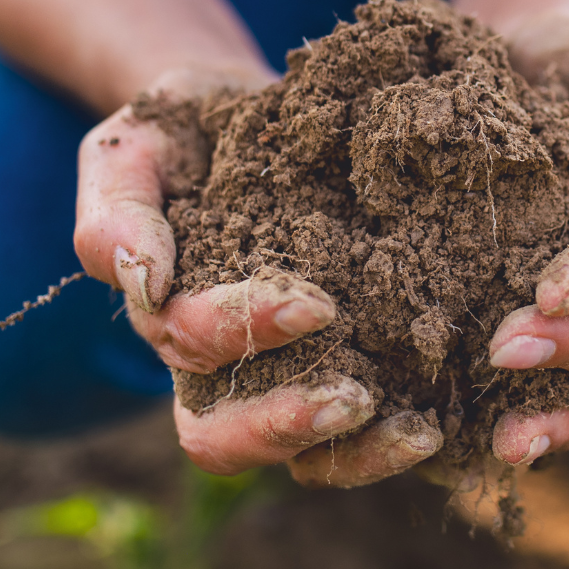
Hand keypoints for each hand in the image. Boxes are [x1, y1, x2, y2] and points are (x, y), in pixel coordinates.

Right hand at [73, 66, 444, 486]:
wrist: (251, 109)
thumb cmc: (184, 127)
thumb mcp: (133, 148)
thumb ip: (118, 209)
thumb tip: (139, 276)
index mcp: (164, 317)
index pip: (188, 346)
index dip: (242, 331)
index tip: (314, 302)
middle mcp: (218, 368)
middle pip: (223, 439)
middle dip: (285, 425)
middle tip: (356, 397)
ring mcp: (283, 378)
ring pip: (297, 459)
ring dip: (354, 453)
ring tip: (419, 431)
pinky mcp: (348, 368)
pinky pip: (361, 435)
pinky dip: (401, 439)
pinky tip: (450, 420)